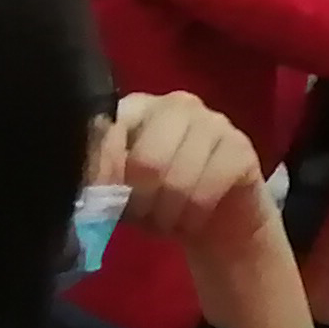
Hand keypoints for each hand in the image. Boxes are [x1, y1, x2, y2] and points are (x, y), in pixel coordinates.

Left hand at [109, 93, 319, 327]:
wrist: (217, 221)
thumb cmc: (158, 202)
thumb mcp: (121, 194)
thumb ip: (102, 186)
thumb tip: (87, 196)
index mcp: (137, 107)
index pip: (109, 129)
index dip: (103, 173)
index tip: (101, 204)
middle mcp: (176, 105)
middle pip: (146, 161)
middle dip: (141, 202)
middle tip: (143, 217)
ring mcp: (214, 122)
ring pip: (178, 180)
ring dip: (167, 216)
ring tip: (168, 222)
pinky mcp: (241, 148)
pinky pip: (207, 191)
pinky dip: (194, 218)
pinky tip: (193, 221)